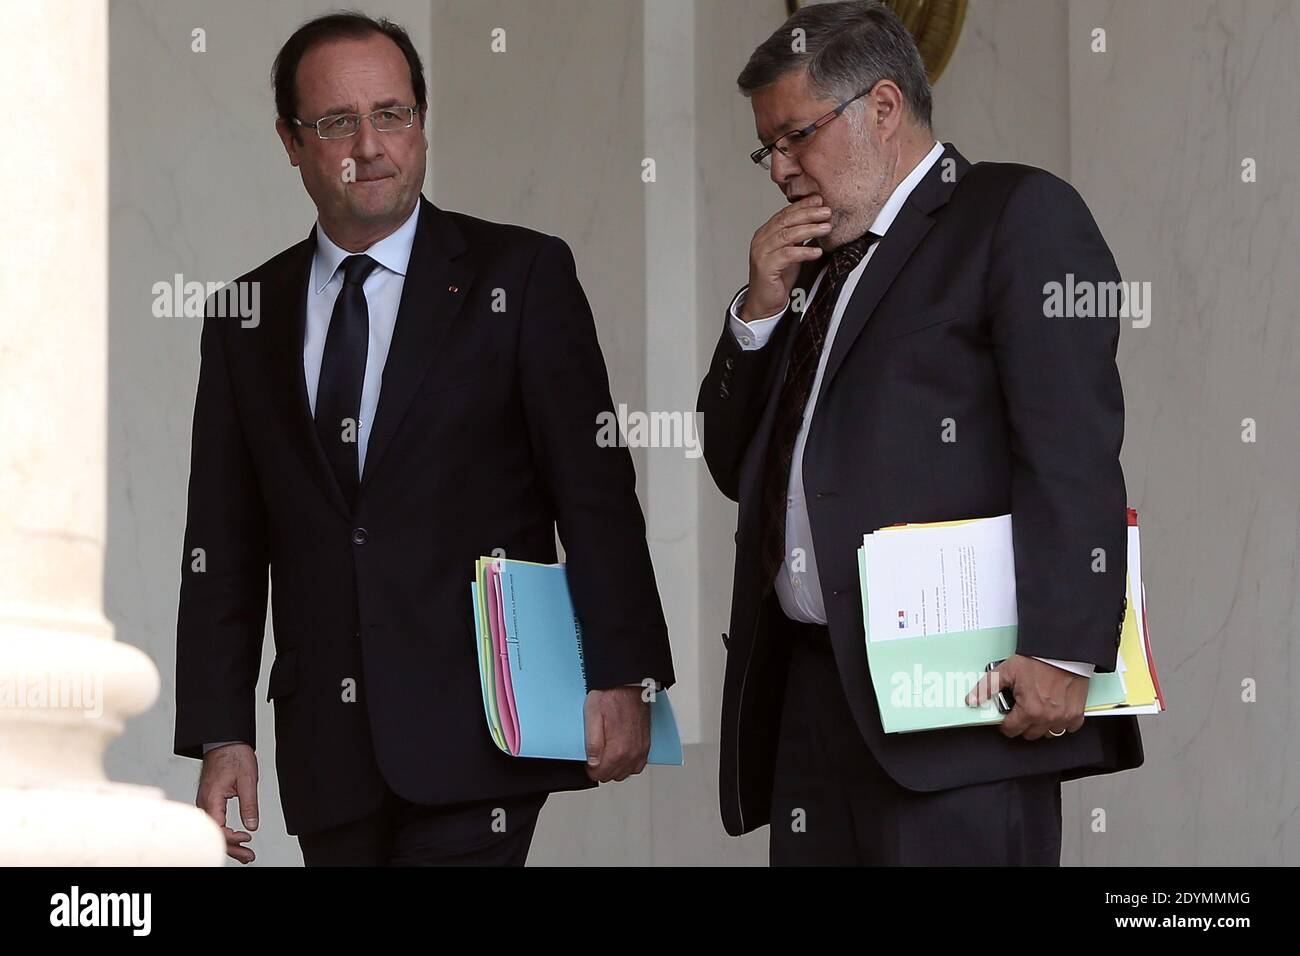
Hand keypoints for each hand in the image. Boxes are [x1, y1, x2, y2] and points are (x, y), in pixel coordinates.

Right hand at [197, 743, 259, 863]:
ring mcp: (205, 803)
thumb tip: (251, 825)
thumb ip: (249, 804)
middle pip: (213, 834)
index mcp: (211, 798)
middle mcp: (204, 803)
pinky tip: (235, 839)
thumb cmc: (234, 756)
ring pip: (213, 830)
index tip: (247, 839)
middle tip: (248, 857)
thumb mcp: (247, 779)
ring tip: (245, 854)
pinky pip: (214, 822)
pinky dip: (224, 833)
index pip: (217, 828)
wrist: (224, 741)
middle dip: (231, 848)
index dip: (232, 838)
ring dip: (228, 843)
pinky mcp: (209, 802)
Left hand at [583, 686, 650, 782]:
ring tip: (607, 755)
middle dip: (602, 769)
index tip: (588, 760)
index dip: (591, 769)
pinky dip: (629, 764)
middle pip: (613, 775)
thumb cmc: (610, 695)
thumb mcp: (592, 715)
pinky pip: (639, 765)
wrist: (629, 683)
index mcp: (618, 749)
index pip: (601, 774)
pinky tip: (621, 755)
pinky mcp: (646, 744)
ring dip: (616, 768)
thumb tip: (592, 763)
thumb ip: (592, 742)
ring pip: (626, 772)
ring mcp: (641, 749)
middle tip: (596, 755)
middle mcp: (632, 752)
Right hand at [741, 194, 830, 321]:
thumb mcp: (791, 252)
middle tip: (826, 211)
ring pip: (787, 235)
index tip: (819, 200)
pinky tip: (816, 251)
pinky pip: (787, 255)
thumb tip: (816, 220)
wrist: (765, 303)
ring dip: (809, 229)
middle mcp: (761, 240)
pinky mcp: (765, 267)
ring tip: (826, 228)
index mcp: (766, 233)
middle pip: (786, 220)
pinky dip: (804, 251)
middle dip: (808, 213)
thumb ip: (798, 237)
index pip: (785, 213)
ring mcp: (761, 253)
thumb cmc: (777, 278)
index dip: (803, 205)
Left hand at [965, 655, 1087, 739]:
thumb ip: (987, 688)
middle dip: (1022, 724)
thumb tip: (972, 701)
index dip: (1006, 723)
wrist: (1062, 651)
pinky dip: (1061, 722)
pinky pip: (1068, 728)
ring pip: (1048, 733)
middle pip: (1029, 734)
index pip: (1012, 730)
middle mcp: (1048, 718)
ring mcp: (1064, 717)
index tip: (1007, 716)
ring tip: (1037, 709)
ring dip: (1041, 725)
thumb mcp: (1006, 671)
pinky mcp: (1077, 713)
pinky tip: (1054, 710)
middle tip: (1021, 709)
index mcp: (1029, 710)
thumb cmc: (1037, 660)